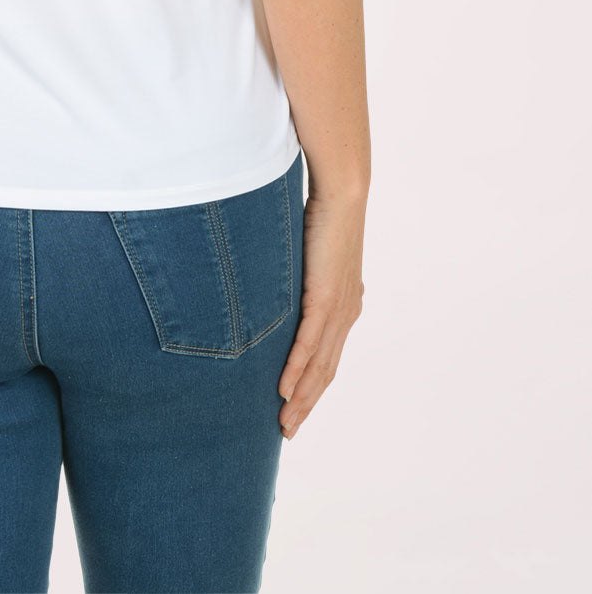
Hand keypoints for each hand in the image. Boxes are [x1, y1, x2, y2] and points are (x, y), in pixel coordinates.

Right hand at [278, 189, 364, 438]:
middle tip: (287, 431)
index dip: (312, 387)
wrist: (343, 194)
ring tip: (284, 422)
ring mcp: (338, 309)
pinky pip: (309, 343)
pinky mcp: (326, 298)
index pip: (327, 357)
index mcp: (345, 306)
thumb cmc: (324, 215)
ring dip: (300, 397)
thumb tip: (280, 282)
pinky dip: (296, 370)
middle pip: (325, 371)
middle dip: (306, 404)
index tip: (295, 409)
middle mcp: (346, 314)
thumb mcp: (310, 255)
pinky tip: (284, 390)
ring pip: (318, 365)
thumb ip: (301, 277)